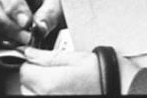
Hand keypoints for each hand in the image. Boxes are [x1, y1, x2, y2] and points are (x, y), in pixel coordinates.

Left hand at [21, 47, 140, 94]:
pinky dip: (47, 93)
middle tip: (55, 69)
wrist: (122, 89)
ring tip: (60, 81)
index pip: (24, 70)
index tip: (42, 59)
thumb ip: (50, 56)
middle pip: (26, 84)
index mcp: (49, 82)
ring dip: (39, 86)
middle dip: (36, 75)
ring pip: (32, 94)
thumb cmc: (105, 75)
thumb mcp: (78, 58)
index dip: (33, 61)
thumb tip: (30, 53)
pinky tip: (62, 89)